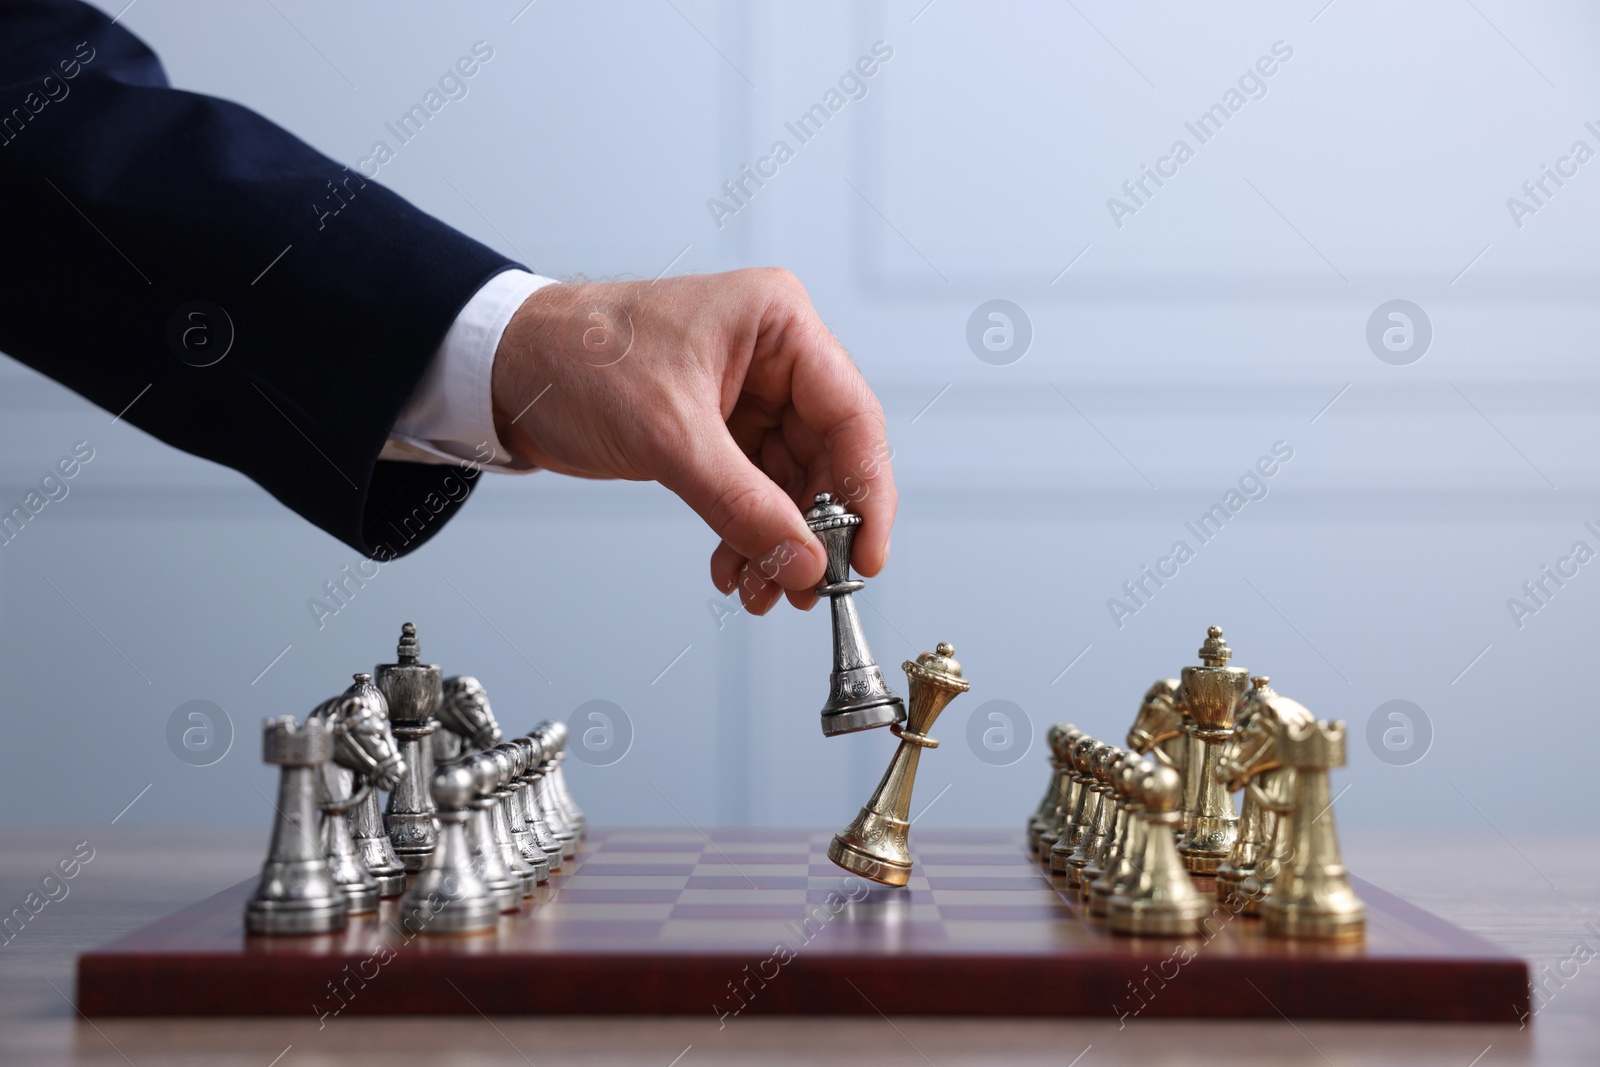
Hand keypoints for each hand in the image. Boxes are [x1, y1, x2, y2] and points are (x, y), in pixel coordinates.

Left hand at [490, 269, 895, 615]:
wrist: (506, 372)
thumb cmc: (578, 359)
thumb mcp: (670, 436)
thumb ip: (744, 504)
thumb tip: (805, 562)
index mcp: (778, 323)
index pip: (850, 414)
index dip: (867, 492)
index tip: (866, 557)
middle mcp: (773, 356)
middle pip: (825, 458)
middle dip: (813, 530)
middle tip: (808, 588)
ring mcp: (747, 396)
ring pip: (788, 485)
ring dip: (777, 544)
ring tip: (761, 591)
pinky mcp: (717, 432)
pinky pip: (752, 494)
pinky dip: (746, 536)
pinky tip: (732, 570)